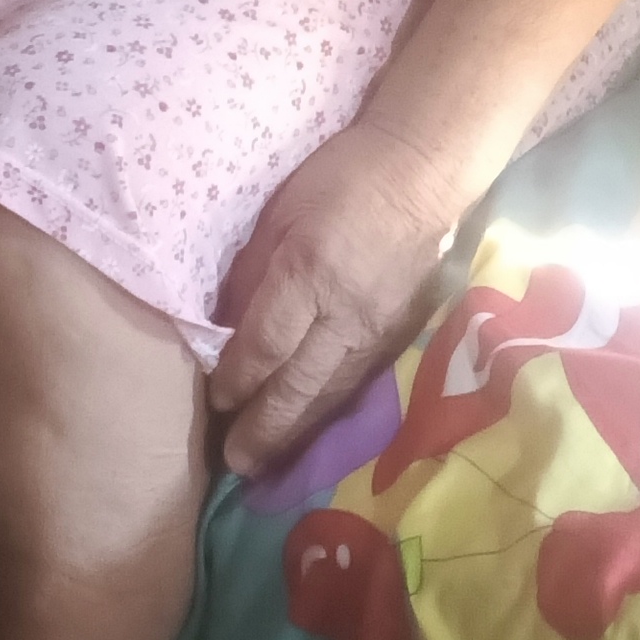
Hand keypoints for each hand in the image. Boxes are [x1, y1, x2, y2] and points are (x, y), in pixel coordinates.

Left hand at [210, 121, 460, 475]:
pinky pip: (355, 383)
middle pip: (298, 385)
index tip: (215, 402)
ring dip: (295, 432)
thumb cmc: (341, 178)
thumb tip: (227, 323)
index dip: (237, 379)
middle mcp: (346, 312)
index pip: (266, 343)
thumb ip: (253, 270)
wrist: (423, 174)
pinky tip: (307, 429)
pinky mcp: (399, 338)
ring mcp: (378, 330)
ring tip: (265, 463)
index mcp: (309, 271)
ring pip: (330, 395)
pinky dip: (327, 411)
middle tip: (236, 466)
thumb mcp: (280, 210)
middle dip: (264, 428)